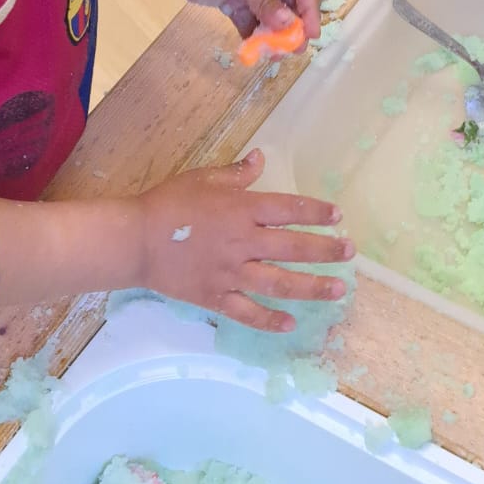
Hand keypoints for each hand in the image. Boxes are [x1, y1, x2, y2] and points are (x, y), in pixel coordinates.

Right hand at [134, 149, 351, 331]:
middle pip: (294, 249)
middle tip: (349, 253)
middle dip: (326, 251)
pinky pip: (249, 312)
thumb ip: (236, 173)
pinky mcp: (217, 297)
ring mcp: (232, 274)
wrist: (134, 241)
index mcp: (241, 210)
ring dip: (312, 288)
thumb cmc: (167, 204)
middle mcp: (243, 243)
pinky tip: (291, 324)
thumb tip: (261, 158)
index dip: (317, 213)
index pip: (289, 210)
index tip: (338, 217)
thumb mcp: (202, 178)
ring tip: (337, 290)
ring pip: (280, 284)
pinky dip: (270, 320)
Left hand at [166, 0, 320, 41]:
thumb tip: (289, 26)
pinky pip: (249, 23)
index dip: (309, 12)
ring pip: (270, 17)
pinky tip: (254, 50)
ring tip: (272, 55)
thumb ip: (268, 2)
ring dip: (272, 36)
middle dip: (292, 28)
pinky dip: (252, 36)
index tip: (311, 36)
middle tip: (292, 51)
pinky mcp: (234, 2)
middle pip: (289, 5)